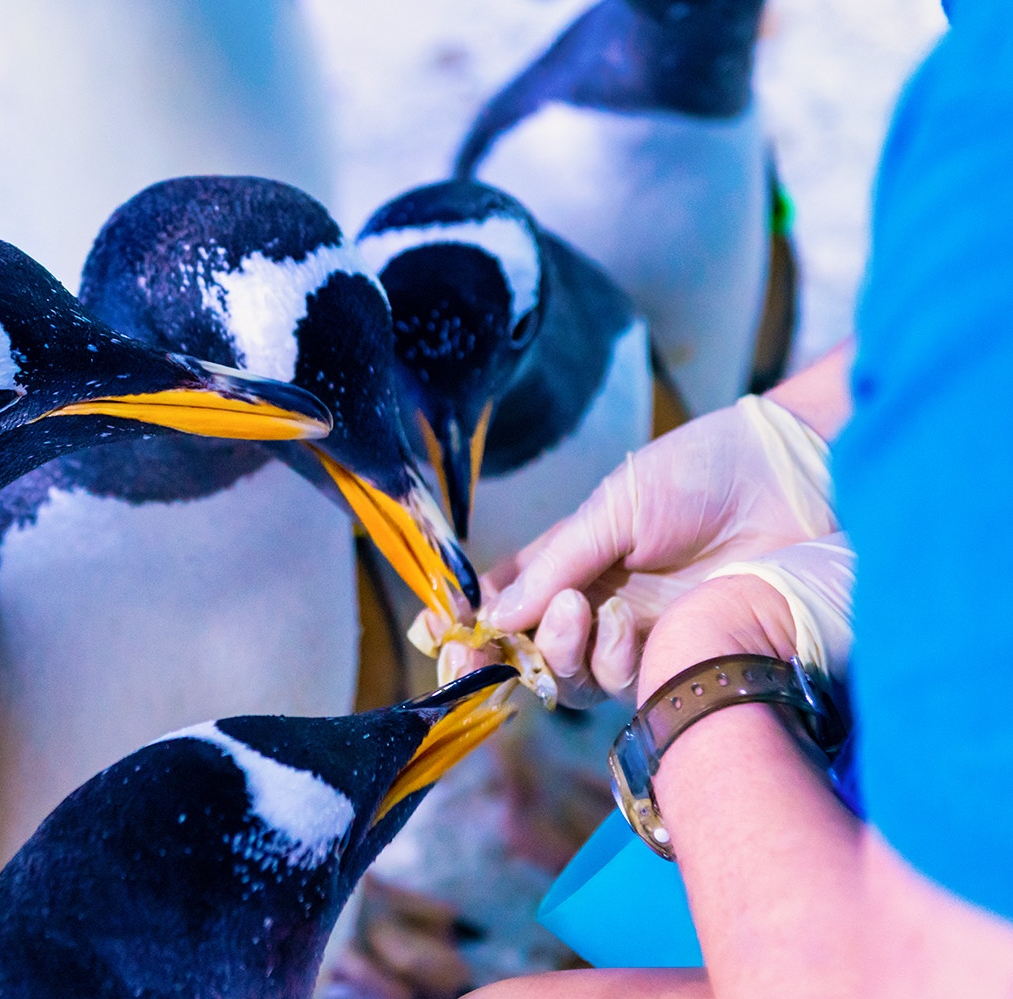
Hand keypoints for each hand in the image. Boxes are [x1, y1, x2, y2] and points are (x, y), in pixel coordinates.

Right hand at [478, 396, 835, 705]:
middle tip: (485, 647)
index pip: (501, 601)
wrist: (787, 483)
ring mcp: (631, 635)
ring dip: (557, 651)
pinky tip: (620, 622)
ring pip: (567, 678)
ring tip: (578, 609)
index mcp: (566, 559)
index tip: (438, 633)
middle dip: (495, 656)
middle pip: (524, 652)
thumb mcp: (612, 507)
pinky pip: (620, 682)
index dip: (466, 623)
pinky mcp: (674, 658)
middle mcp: (591, 603)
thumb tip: (494, 617)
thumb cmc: (699, 476)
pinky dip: (607, 658)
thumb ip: (556, 563)